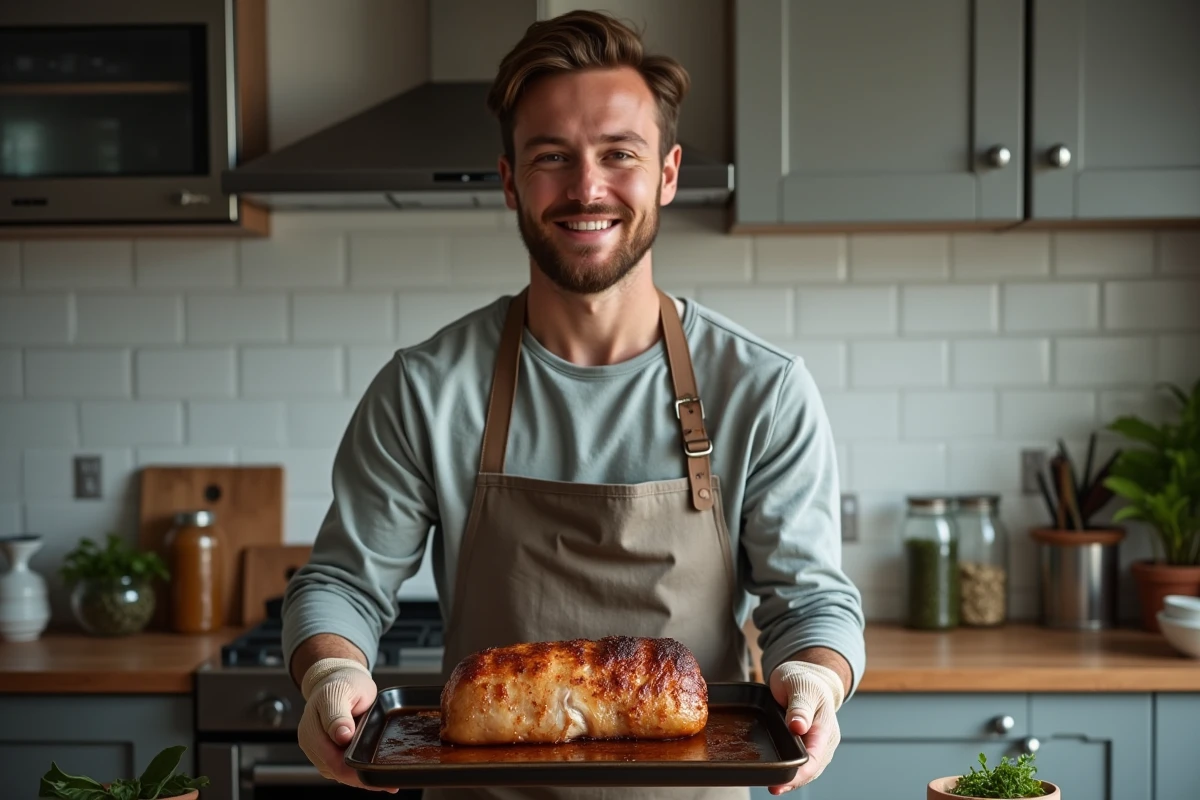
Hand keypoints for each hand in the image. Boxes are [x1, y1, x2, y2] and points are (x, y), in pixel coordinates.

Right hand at [297, 657, 397, 792]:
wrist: (338, 678)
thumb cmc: (341, 682)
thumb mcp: (340, 692)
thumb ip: (338, 714)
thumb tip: (341, 736)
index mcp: (312, 731)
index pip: (332, 762)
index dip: (354, 772)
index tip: (375, 773)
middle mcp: (314, 745)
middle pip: (337, 772)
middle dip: (362, 779)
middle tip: (388, 784)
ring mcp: (322, 750)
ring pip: (342, 773)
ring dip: (362, 778)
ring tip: (387, 783)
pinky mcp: (331, 751)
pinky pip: (345, 766)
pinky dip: (360, 772)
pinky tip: (377, 776)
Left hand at [766, 660, 845, 794]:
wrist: (808, 676)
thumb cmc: (804, 679)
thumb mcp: (800, 686)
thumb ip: (800, 706)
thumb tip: (798, 726)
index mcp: (824, 727)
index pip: (815, 757)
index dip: (800, 772)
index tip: (783, 780)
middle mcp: (823, 740)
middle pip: (812, 768)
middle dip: (794, 780)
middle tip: (774, 788)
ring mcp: (816, 744)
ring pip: (807, 768)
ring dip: (792, 779)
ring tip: (775, 787)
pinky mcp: (807, 744)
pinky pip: (802, 762)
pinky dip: (791, 771)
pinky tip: (779, 778)